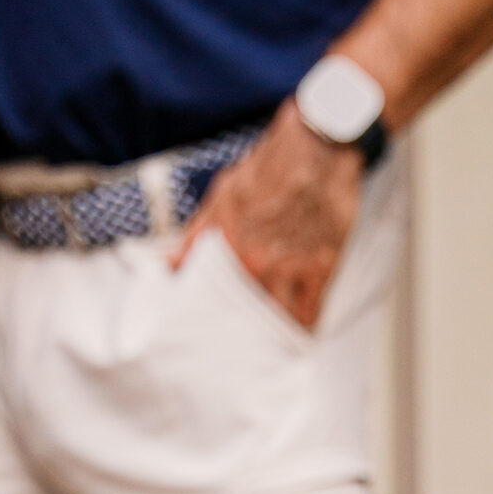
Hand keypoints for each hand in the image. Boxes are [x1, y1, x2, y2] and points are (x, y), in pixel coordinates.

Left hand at [170, 100, 362, 329]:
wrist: (319, 145)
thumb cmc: (270, 166)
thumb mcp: (224, 194)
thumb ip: (196, 235)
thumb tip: (170, 264)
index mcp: (229, 250)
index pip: (212, 302)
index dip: (210, 323)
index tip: (207, 336)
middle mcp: (258, 265)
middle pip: (245, 320)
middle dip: (240, 336)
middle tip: (235, 348)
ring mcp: (291, 270)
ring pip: (278, 322)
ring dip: (271, 337)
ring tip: (263, 348)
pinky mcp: (322, 269)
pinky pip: (311, 313)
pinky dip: (302, 328)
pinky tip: (295, 337)